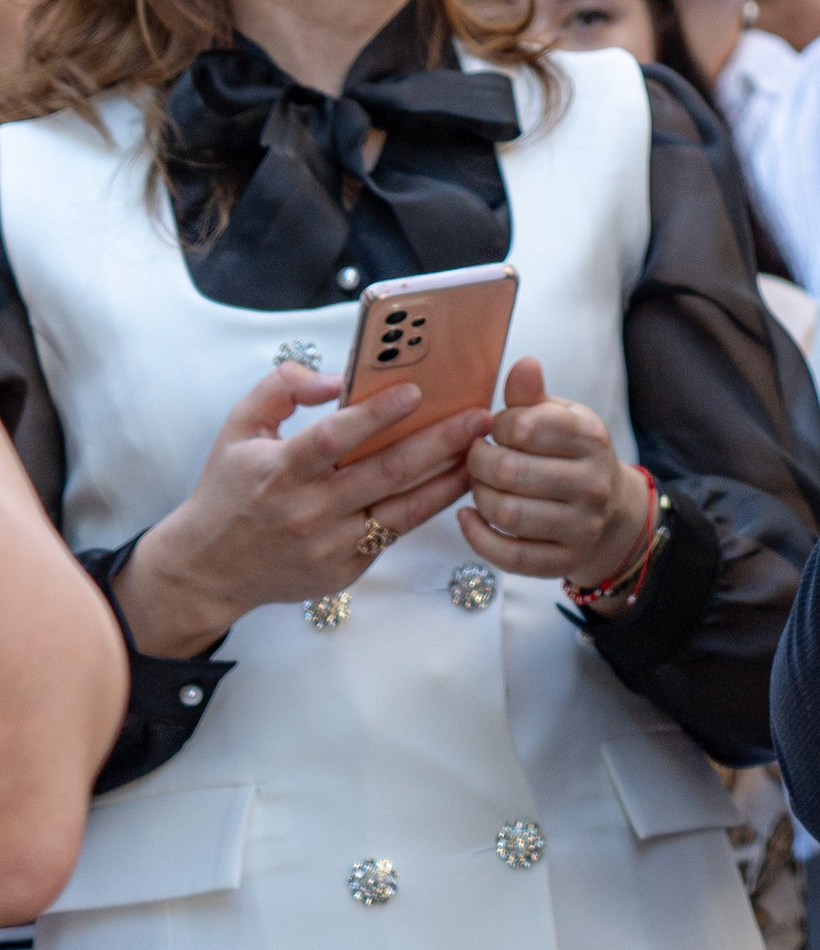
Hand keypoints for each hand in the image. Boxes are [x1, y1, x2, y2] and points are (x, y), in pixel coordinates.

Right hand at [115, 365, 485, 658]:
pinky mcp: (345, 570)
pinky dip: (427, 507)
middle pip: (386, 472)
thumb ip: (280, 388)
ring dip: (449, 478)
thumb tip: (336, 379)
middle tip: (479, 416)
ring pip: (403, 509)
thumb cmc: (228, 490)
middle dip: (440, 442)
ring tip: (483, 450)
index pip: (335, 439)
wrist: (206, 570)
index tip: (416, 390)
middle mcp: (308, 511)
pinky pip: (394, 533)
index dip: (377, 414)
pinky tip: (453, 483)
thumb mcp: (239, 429)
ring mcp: (330, 546)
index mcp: (280, 472)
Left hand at [461, 358, 651, 593]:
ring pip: (507, 514)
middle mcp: (592, 483)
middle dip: (479, 463)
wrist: (610, 509)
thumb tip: (523, 364)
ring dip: (479, 497)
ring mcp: (581, 526)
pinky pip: (509, 556)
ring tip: (479, 485)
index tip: (497, 429)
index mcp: (591, 438)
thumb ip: (532, 396)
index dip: (497, 426)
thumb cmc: (571, 454)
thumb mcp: (560, 417)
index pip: (526, 426)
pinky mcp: (563, 561)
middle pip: (511, 472)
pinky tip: (470, 517)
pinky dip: (477, 537)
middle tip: (477, 458)